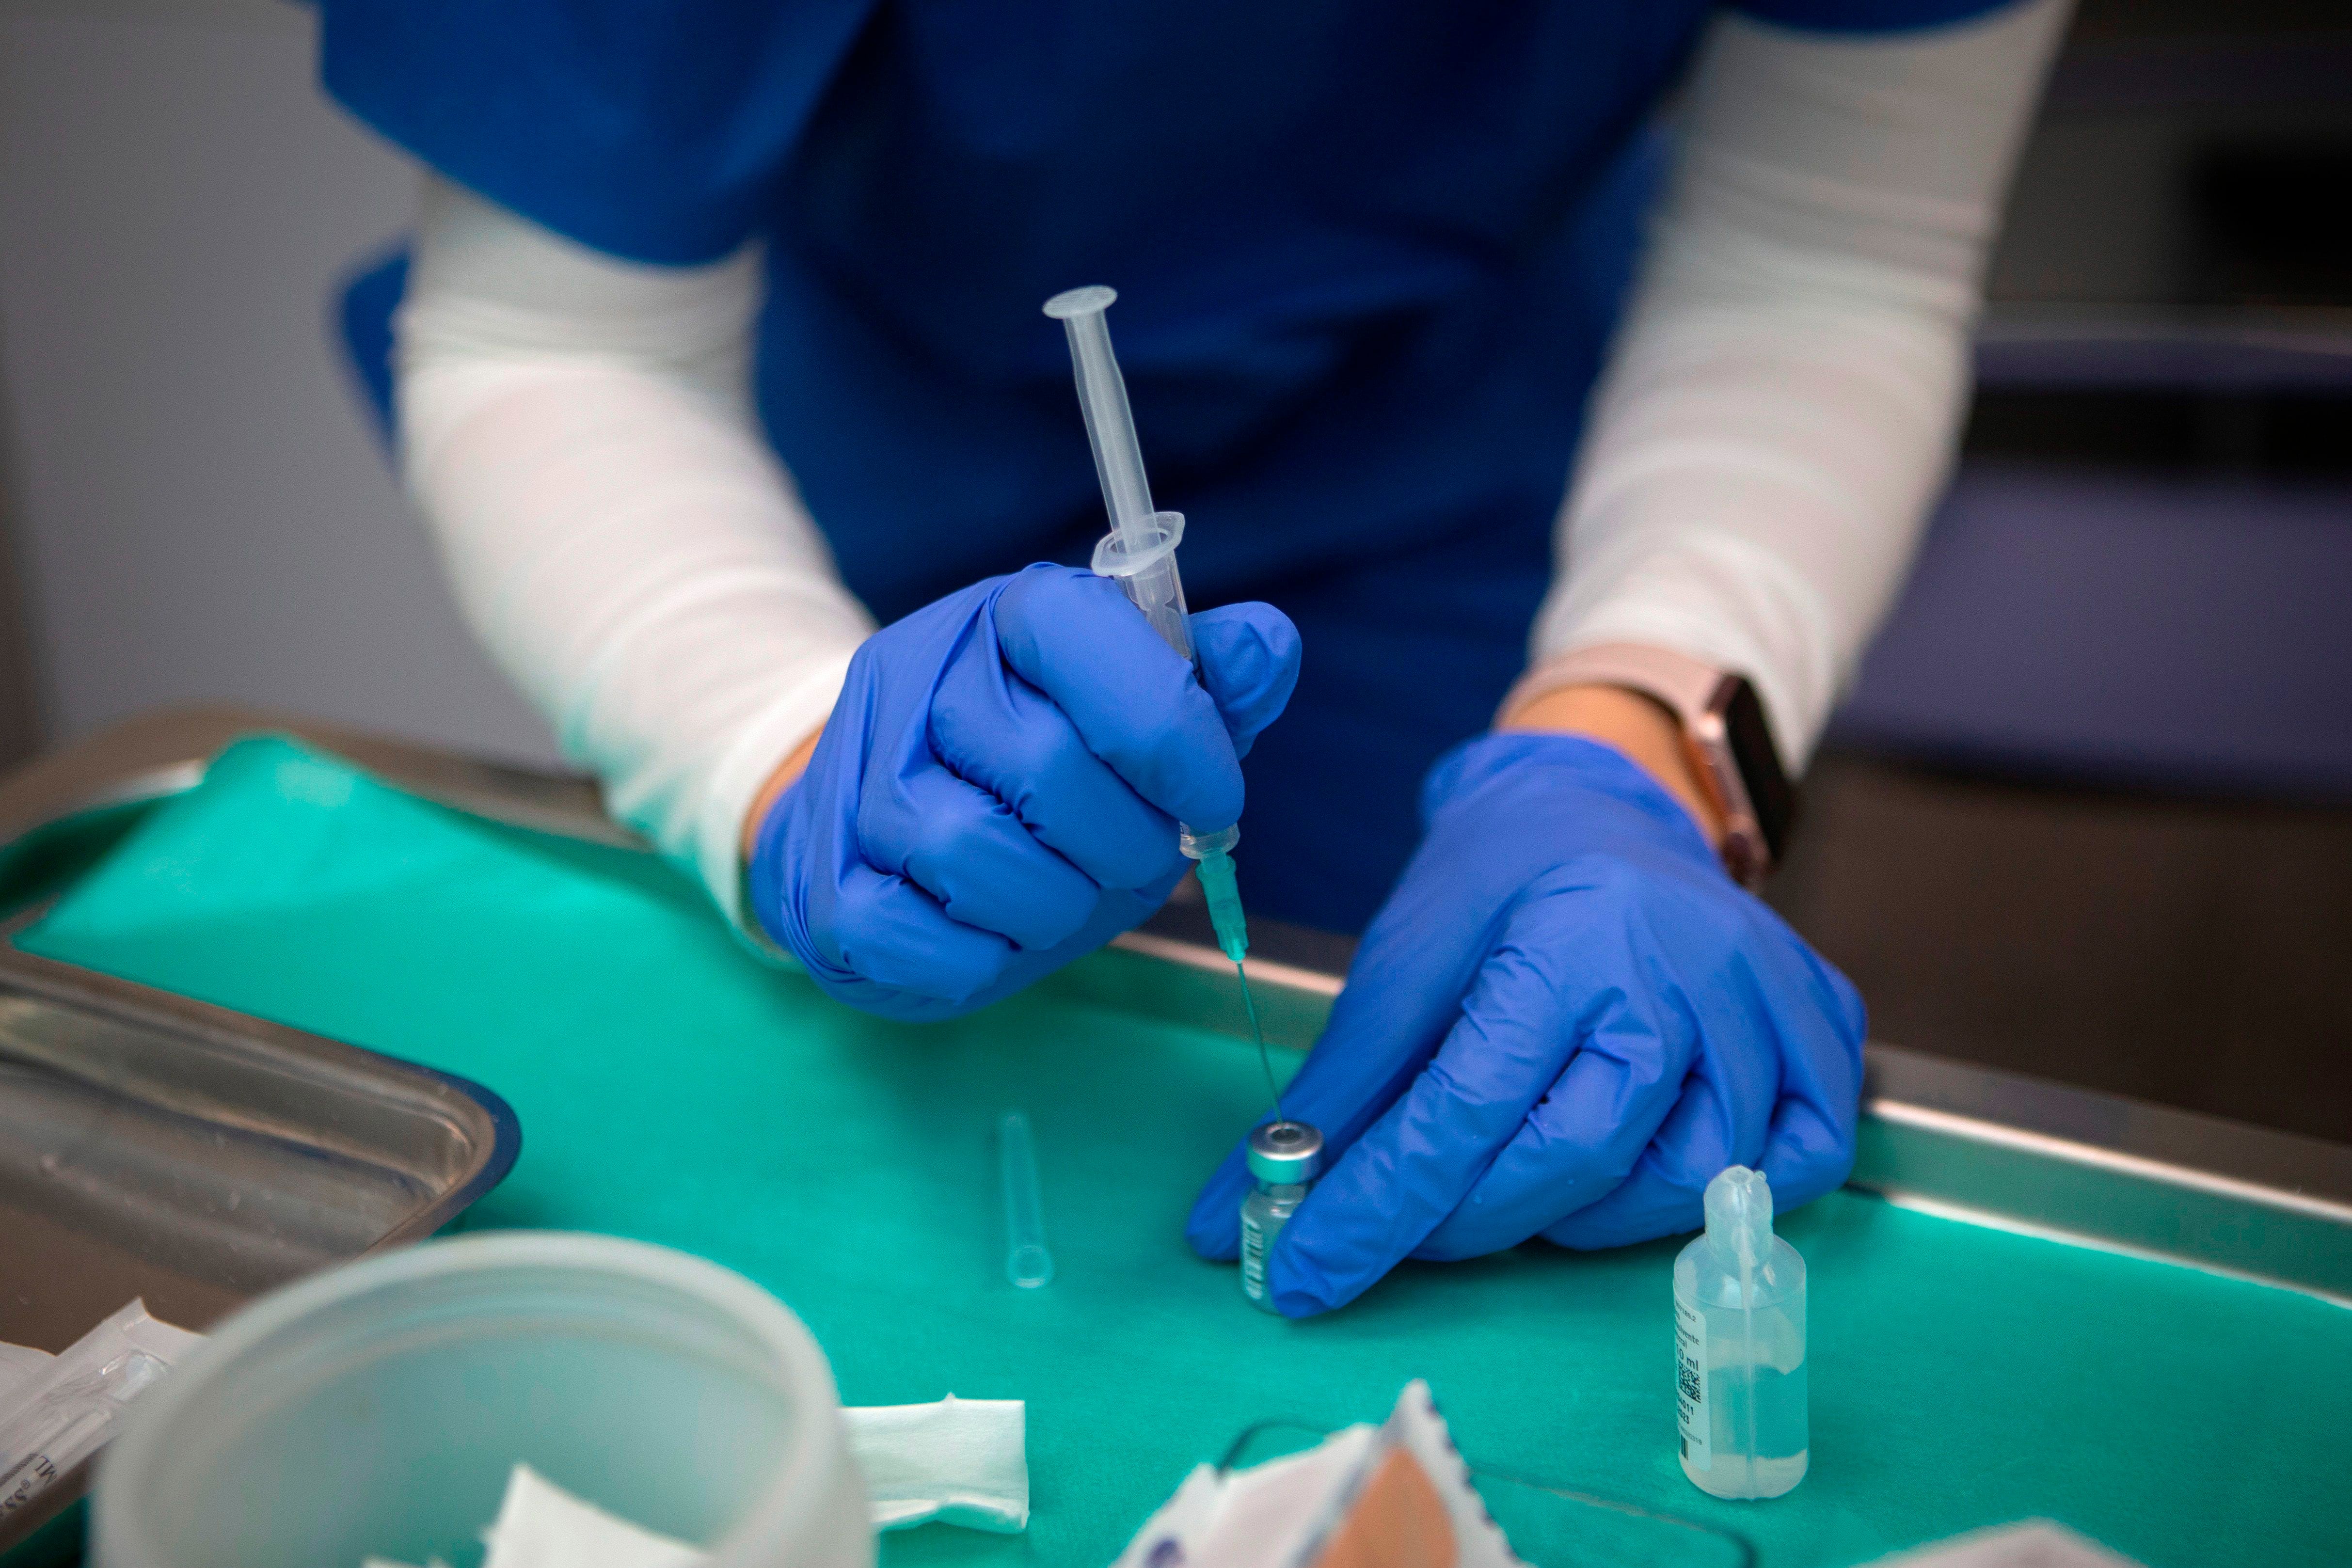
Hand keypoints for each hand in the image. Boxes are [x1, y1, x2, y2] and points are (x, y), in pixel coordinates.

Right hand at [749, 564, 1299, 1019]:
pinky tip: (994, 933)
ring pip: (978, 854)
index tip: (1213, 798)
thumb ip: (1206, 682)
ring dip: (1056, 905)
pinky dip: (985, 958)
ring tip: (1064, 896)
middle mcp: (917, 685)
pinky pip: (923, 940)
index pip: (1079, 630)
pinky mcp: (830, 892)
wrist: (876, 838)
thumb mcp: (1129, 718)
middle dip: (1128, 844)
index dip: (1168, 727)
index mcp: (1002, 622)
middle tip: (1141, 862)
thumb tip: (1269, 647)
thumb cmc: (1030, 778)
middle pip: (1046, 767)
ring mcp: (859, 786)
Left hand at [1185, 730, 1862, 1315]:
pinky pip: (1783, 1173)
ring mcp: (1772, 1008)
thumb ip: (1334, 1095)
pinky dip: (1707, 1191)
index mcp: (1570, 937)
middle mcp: (1687, 973)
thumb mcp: (1401, 960)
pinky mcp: (1827, 1037)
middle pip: (1575, 1161)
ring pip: (1679, 1185)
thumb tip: (1225, 1217)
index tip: (1299, 1275)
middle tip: (1410, 1223)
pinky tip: (1642, 1150)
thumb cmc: (1500, 881)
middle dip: (1469, 1218)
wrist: (1609, 802)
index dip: (1374, 1211)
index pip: (1463, 1113)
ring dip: (1581, 1208)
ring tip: (1526, 1160)